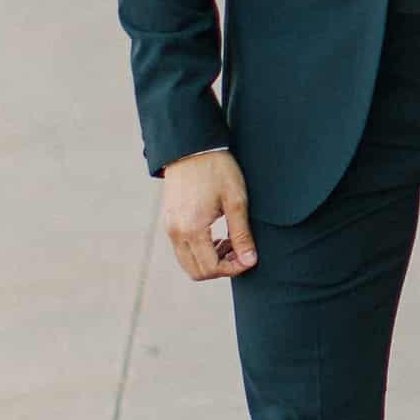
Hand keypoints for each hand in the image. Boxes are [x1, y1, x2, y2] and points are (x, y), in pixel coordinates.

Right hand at [162, 150, 257, 279]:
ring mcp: (169, 227)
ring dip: (210, 261)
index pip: (211, 268)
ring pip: (188, 263)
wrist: (192, 147)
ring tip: (231, 243)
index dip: (234, 268)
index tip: (249, 258)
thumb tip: (249, 260)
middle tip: (240, 252)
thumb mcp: (236, 201)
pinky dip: (200, 251)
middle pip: (196, 271)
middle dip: (221, 268)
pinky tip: (218, 236)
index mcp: (192, 228)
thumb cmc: (217, 170)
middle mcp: (176, 232)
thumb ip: (242, 234)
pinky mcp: (169, 221)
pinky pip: (183, 249)